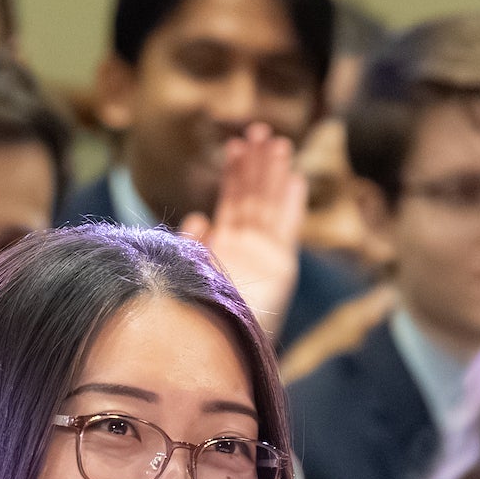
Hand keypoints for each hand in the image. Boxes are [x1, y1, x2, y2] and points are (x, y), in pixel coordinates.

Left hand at [180, 122, 302, 341]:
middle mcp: (245, 250)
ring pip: (269, 206)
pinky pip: (285, 228)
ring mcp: (264, 257)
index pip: (232, 203)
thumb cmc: (189, 315)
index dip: (235, 175)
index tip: (236, 145)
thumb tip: (197, 218)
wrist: (209, 348)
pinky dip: (291, 205)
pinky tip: (296, 180)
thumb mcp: (183, 272)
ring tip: (277, 141)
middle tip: (259, 129)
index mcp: (222, 250)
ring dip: (274, 174)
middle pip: (253, 198)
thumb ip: (193, 245)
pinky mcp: (279, 267)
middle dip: (257, 164)